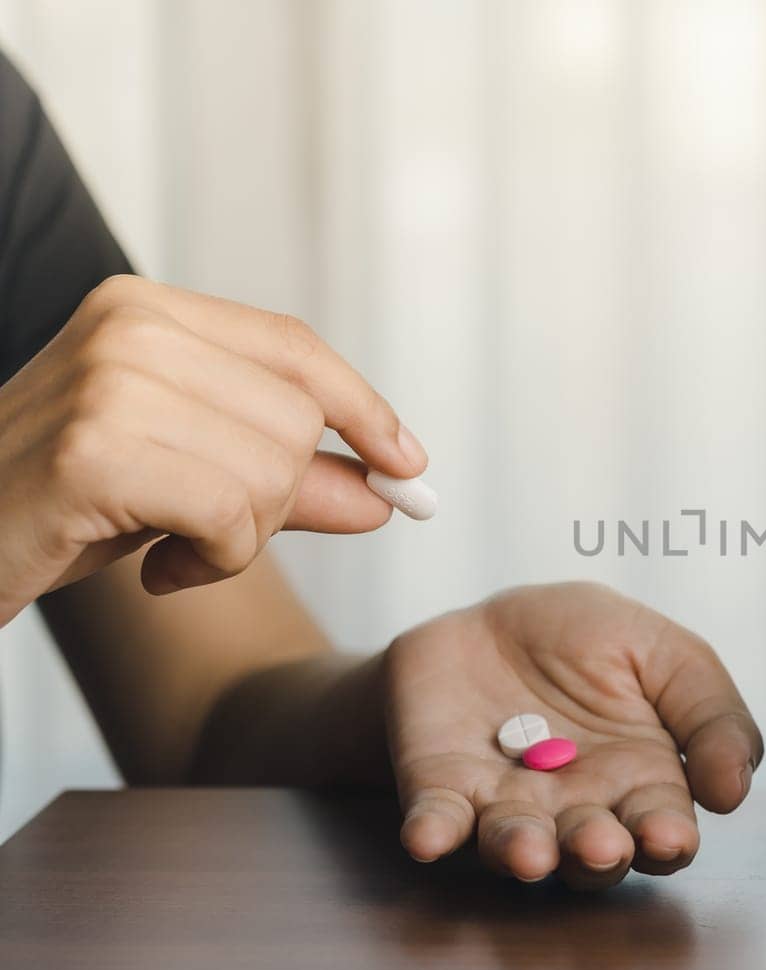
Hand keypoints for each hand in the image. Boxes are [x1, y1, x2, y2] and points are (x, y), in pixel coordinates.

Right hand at [0, 275, 424, 622]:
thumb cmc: (67, 509)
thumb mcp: (190, 481)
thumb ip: (291, 477)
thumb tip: (389, 490)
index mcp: (148, 310)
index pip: (295, 348)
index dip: (364, 408)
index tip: (409, 464)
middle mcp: (131, 328)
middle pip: (297, 421)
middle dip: (278, 499)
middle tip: (208, 533)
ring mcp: (109, 383)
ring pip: (274, 473)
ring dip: (241, 539)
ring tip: (171, 549)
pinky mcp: (94, 452)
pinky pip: (231, 517)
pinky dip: (213, 563)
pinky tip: (156, 573)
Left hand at [383, 582, 762, 888]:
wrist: (496, 618)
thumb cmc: (594, 645)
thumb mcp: (670, 657)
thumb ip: (714, 716)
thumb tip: (733, 790)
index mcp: (640, 784)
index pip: (660, 827)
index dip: (665, 839)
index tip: (667, 835)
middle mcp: (575, 809)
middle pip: (590, 851)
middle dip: (596, 854)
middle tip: (601, 845)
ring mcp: (506, 803)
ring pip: (516, 843)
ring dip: (521, 852)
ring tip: (530, 851)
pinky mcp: (443, 786)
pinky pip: (437, 817)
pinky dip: (434, 831)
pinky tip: (429, 837)